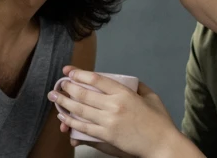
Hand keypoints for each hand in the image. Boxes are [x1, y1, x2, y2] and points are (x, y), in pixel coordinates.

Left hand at [48, 66, 178, 157]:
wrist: (162, 144)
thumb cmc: (159, 122)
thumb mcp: (151, 97)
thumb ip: (137, 86)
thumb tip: (127, 80)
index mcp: (125, 93)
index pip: (96, 79)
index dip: (79, 74)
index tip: (69, 71)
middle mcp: (114, 106)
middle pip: (84, 93)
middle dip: (68, 87)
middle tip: (59, 84)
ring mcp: (109, 122)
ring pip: (80, 110)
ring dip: (64, 102)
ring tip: (54, 97)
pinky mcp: (106, 136)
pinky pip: (83, 127)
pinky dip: (71, 122)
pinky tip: (63, 118)